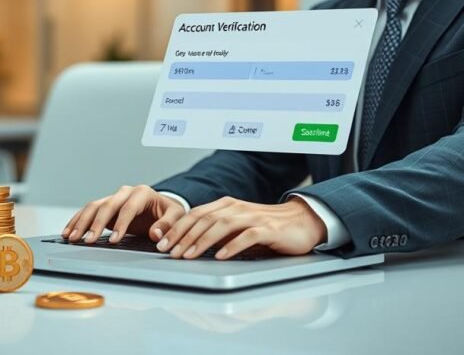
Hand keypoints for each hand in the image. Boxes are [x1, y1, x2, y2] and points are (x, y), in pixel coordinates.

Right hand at [61, 185, 186, 244]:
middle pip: (106, 205)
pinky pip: (88, 212)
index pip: (128, 208)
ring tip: (72, 237)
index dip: (121, 224)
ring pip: (93, 207)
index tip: (115, 240)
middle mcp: (125, 193)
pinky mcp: (106, 207)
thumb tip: (156, 234)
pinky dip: (78, 221)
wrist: (162, 207)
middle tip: (87, 240)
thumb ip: (168, 225)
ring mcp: (113, 198)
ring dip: (82, 222)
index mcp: (142, 193)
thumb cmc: (169, 212)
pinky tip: (69, 231)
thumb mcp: (176, 216)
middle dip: (95, 224)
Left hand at [156, 196, 326, 259]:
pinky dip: (232, 246)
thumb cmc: (267, 227)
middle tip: (169, 252)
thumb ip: (217, 231)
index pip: (195, 215)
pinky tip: (221, 257)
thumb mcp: (237, 226)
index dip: (177, 228)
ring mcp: (252, 217)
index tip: (162, 243)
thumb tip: (189, 243)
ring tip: (188, 255)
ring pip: (221, 226)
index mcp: (226, 205)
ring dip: (202, 241)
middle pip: (204, 220)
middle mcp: (236, 208)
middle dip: (183, 236)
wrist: (301, 221)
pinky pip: (247, 236)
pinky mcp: (268, 229)